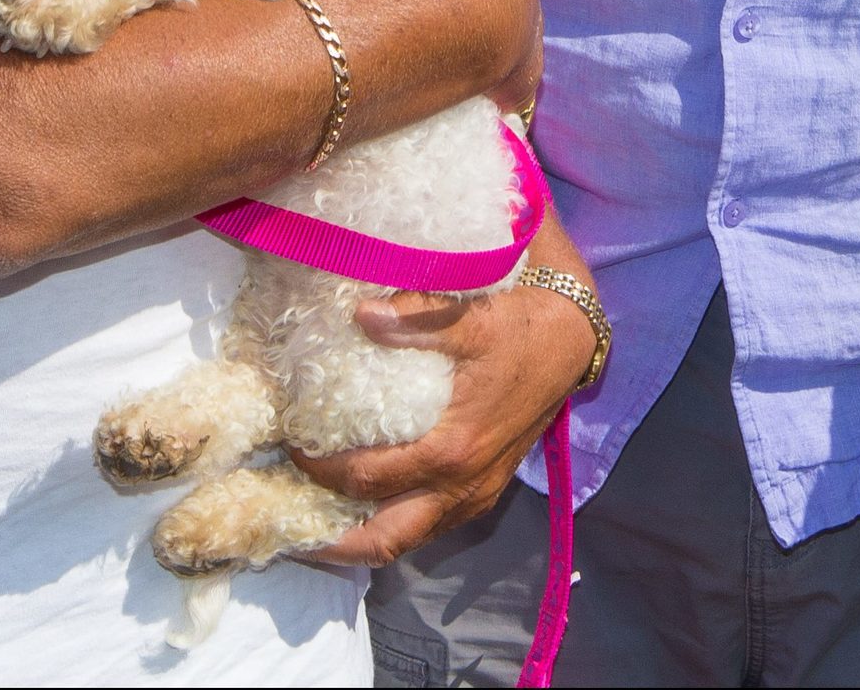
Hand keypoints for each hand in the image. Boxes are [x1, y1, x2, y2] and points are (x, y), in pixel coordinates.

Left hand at [293, 226, 599, 567]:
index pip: (365, 478)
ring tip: (318, 522)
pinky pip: (430, 525)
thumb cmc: (518, 330)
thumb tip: (361, 315)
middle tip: (289, 522)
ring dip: (361, 537)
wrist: (571, 342)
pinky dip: (394, 523)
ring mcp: (475, 495)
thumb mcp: (470, 320)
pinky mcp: (484, 491)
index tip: (290, 447)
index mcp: (450, 450)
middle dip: (331, 543)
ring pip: (408, 540)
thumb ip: (415, 320)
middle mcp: (461, 486)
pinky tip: (368, 504)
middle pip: (384, 541)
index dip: (318, 470)